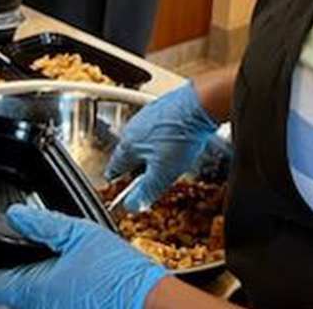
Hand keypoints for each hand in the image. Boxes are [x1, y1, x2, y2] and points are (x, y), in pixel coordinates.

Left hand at [0, 205, 165, 308]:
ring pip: (20, 298)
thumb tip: (15, 214)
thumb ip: (43, 224)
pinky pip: (41, 301)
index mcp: (33, 291)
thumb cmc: (122, 279)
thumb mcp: (80, 236)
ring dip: (8, 279)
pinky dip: (31, 284)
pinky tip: (44, 267)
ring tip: (6, 254)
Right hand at [105, 83, 218, 211]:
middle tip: (143, 179)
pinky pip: (155, 130)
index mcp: (128, 145)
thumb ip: (146, 191)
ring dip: (148, 153)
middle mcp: (133, 128)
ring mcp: (146, 117)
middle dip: (135, 167)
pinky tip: (173, 143)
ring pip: (142, 140)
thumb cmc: (180, 136)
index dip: (116, 181)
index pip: (114, 167)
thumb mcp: (163, 174)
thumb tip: (130, 206)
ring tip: (161, 162)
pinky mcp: (161, 110)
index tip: (116, 187)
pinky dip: (160, 139)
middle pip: (128, 153)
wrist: (198, 106)